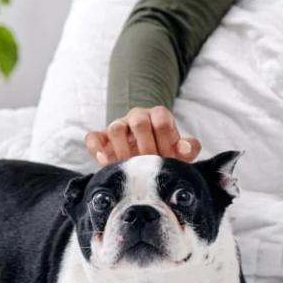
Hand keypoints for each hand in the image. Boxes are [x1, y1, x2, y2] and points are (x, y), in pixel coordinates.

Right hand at [85, 106, 202, 165]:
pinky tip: (103, 161)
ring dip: (123, 150)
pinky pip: (93, 137)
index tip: (167, 159)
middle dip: (146, 147)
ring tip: (128, 167)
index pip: (162, 121)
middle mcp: (137, 117)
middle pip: (139, 122)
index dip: (166, 142)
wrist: (145, 158)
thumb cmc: (165, 153)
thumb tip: (184, 148)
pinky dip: (96, 148)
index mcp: (159, 116)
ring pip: (115, 127)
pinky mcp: (101, 138)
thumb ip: (188, 148)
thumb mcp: (180, 151)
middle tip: (149, 166)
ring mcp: (118, 125)